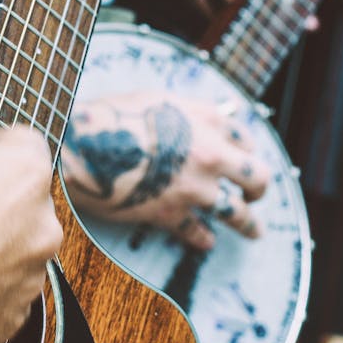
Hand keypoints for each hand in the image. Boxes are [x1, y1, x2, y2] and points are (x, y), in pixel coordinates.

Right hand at [61, 92, 268, 250]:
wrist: (82, 147)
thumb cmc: (111, 117)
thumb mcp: (155, 99)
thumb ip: (185, 111)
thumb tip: (202, 119)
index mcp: (208, 121)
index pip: (244, 137)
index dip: (244, 150)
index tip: (242, 158)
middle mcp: (211, 155)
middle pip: (256, 178)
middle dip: (259, 190)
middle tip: (255, 196)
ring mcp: (195, 189)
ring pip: (237, 214)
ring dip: (249, 225)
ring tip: (254, 232)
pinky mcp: (172, 215)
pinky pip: (198, 234)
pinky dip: (204, 240)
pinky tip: (207, 242)